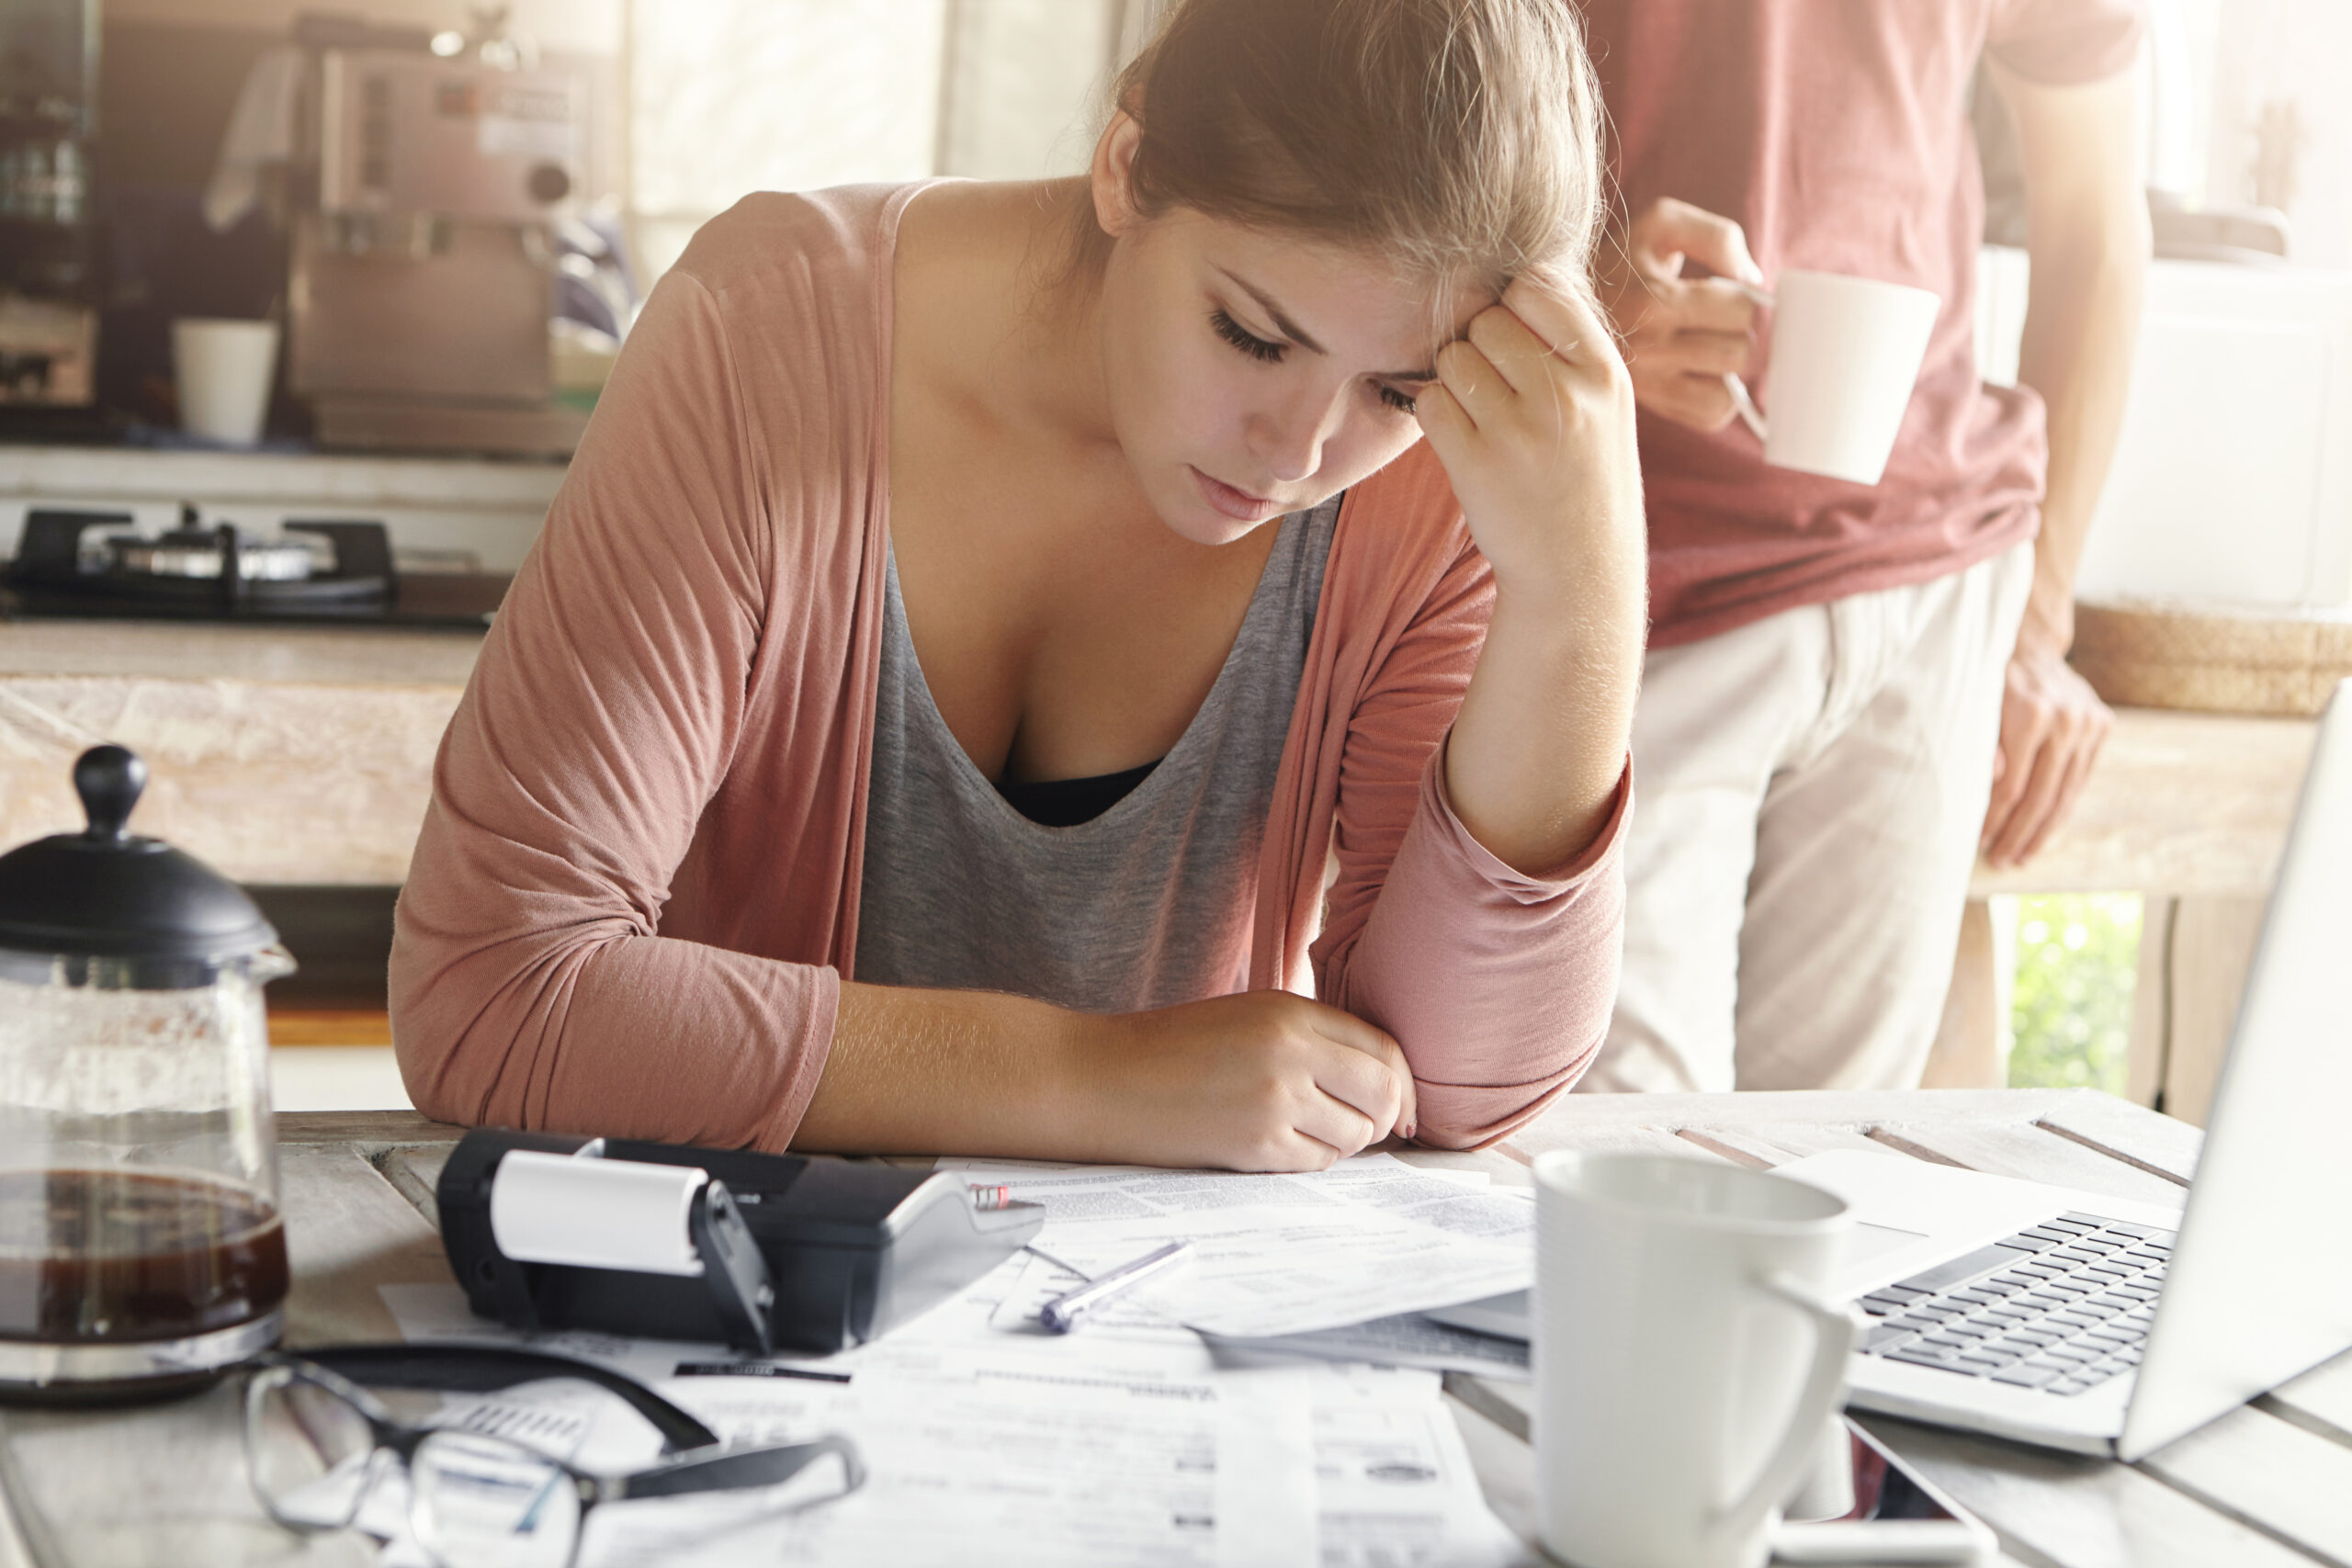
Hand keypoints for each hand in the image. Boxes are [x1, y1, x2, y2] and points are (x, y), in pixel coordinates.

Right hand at [1084, 991, 1416, 1171]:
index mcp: (1290, 1012)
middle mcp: (1291, 1052)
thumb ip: (1310, 1037)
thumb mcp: (1248, 1016)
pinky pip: (1318, 1162)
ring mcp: (1276, 1101)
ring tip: (1306, 1131)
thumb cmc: (1171, 1049)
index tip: (1400, 1105)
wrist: (1102, 1079)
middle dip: (1385, 1117)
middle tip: (1365, 1127)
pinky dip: (1312, 1160)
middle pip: (1384, 1093)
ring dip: (1344, 1141)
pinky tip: (1279, 1145)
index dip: (1403, 1083)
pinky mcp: (1256, 1145)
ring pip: (1356, 1135)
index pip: (1383, 1048)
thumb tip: (1380, 1080)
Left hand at [1414, 271, 1645, 601]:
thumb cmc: (1585, 476)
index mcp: (1603, 372)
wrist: (1579, 570)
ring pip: (1453, 357)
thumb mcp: (1606, 404)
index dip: (1516, 305)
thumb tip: (1517, 275)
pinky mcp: (1475, 465)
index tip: (1519, 340)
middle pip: (1488, 320)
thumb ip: (1570, 342)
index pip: (1539, 285)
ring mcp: (1519, 431)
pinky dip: (1437, 415)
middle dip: (1481, 346)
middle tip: (1498, 389)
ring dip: (1456, 381)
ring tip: (1483, 417)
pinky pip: (1430, 402)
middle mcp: (1565, 396)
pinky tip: (1463, 440)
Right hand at [1596, 197, 1764, 431]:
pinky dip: (1718, 398)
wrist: (1554, 307)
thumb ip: (1716, 235)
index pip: (1741, 310)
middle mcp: (1649, 348)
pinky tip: (1702, 373)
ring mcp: (1647, 385)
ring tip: (1710, 346)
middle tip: (1718, 321)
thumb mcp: (1661, 223)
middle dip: (1738, 332)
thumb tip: (1751, 278)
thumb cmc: (1620, 260)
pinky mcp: (1651, 407)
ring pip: (1728, 391)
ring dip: (1729, 368)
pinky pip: (1710, 416)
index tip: (1727, 293)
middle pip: (1739, 352)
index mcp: (1654, 299)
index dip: (1745, 297)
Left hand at [1981, 640, 2112, 867]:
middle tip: (2001, 860)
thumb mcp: (1973, 707)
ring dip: (2043, 831)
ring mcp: (2088, 723)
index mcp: (2029, 714)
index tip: (1979, 841)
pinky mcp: (2102, 725)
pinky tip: (2044, 830)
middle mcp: (2065, 719)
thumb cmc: (1988, 681)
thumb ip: (1981, 748)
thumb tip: (1990, 791)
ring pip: (2066, 793)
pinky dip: (2062, 807)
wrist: (2029, 645)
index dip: (1994, 820)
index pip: (2010, 786)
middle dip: (2019, 834)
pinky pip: (2080, 779)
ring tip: (2022, 856)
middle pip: (2041, 796)